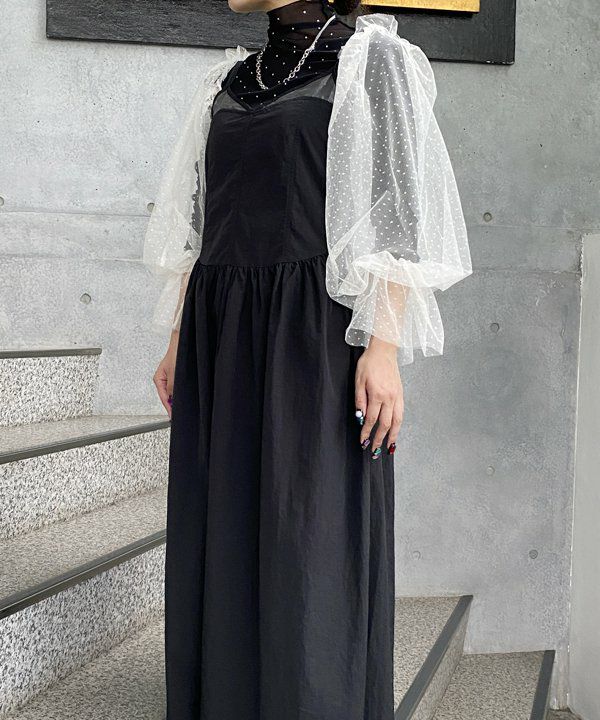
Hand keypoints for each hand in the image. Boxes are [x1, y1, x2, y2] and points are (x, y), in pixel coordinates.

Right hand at [153, 331, 178, 418]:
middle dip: (173, 405)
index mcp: (158, 379)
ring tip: (182, 406)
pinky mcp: (176, 375)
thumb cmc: (176, 354)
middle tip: (179, 414)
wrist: (182, 343)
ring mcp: (169, 378)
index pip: (163, 398)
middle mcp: (163, 379)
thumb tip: (172, 399)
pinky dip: (180, 393)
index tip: (172, 417)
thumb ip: (172, 388)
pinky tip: (184, 396)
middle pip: (167, 397)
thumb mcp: (174, 374)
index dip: (169, 409)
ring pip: (172, 393)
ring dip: (177, 399)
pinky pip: (176, 388)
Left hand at [355, 336, 403, 458]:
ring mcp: (397, 396)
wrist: (384, 350)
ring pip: (397, 422)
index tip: (362, 441)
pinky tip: (395, 431)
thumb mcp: (358, 380)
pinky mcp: (401, 394)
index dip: (366, 432)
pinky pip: (401, 414)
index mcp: (377, 394)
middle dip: (379, 439)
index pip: (371, 419)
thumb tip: (361, 417)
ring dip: (393, 436)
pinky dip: (398, 425)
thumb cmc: (369, 363)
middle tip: (374, 450)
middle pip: (386, 424)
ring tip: (389, 447)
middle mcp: (390, 398)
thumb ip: (360, 399)